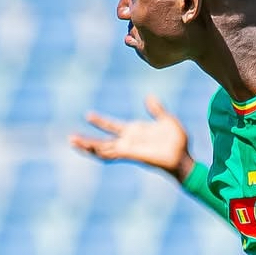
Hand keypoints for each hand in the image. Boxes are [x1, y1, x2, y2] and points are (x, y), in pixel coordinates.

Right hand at [69, 94, 192, 178]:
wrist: (184, 157)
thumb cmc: (178, 142)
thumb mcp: (166, 120)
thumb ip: (156, 109)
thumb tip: (149, 97)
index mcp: (135, 132)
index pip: (112, 127)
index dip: (101, 122)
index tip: (88, 115)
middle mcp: (129, 142)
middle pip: (102, 141)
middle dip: (87, 139)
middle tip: (71, 137)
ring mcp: (129, 149)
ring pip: (103, 148)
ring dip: (88, 145)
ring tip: (73, 142)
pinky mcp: (131, 154)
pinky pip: (112, 153)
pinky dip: (100, 151)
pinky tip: (90, 148)